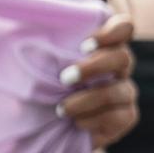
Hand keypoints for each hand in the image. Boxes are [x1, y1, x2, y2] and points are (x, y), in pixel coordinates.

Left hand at [58, 13, 139, 148]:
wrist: (54, 125)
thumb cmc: (47, 88)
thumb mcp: (46, 66)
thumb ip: (50, 48)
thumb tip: (26, 29)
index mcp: (104, 48)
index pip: (124, 27)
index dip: (112, 32)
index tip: (83, 45)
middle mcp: (119, 68)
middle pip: (124, 58)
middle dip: (94, 68)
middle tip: (64, 78)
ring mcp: (126, 91)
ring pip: (120, 91)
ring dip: (88, 100)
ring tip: (61, 109)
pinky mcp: (127, 116)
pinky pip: (120, 116)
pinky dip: (94, 119)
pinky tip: (77, 121)